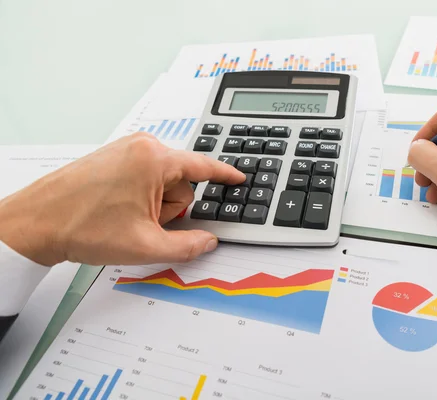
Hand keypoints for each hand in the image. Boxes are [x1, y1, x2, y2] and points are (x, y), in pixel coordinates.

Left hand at [0, 133, 245, 266]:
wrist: (36, 223)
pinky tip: (119, 211)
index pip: (204, 167)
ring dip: (154, 204)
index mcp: (155, 159)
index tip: (240, 178)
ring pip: (162, 181)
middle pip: (181, 181)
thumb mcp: (145, 245)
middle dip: (171, 207)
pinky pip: (144, 176)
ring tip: (126, 219)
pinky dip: (140, 196)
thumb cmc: (81, 226)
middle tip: (146, 225)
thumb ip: (188, 247)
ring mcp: (125, 149)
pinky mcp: (114, 156)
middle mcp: (142, 147)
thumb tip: (208, 241)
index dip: (226, 176)